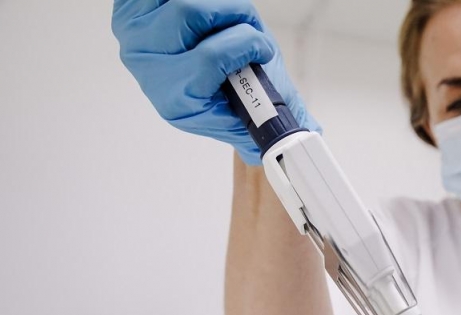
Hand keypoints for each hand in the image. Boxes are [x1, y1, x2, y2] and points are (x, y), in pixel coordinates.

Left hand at [112, 0, 320, 164]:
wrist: (196, 79)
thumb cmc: (229, 95)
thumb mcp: (255, 114)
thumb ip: (281, 122)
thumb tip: (307, 134)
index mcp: (179, 101)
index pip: (209, 58)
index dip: (245, 43)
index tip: (264, 47)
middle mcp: (150, 69)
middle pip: (189, 12)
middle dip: (231, 12)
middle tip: (247, 24)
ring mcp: (135, 36)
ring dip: (217, 2)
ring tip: (228, 18)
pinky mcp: (131, 9)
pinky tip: (207, 11)